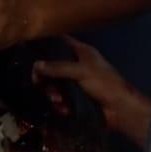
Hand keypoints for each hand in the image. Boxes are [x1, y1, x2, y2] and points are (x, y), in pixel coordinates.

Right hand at [33, 38, 150, 147]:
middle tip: (40, 85)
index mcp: (82, 52)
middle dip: (46, 77)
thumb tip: (36, 65)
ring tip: (59, 101)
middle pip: (52, 66)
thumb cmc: (105, 84)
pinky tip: (64, 109)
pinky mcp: (77, 98)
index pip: (60, 41)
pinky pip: (61, 98)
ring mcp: (77, 82)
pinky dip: (61, 105)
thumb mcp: (81, 71)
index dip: (46, 44)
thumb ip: (58, 67)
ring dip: (53, 93)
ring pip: (55, 84)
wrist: (121, 110)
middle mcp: (78, 64)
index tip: (30, 50)